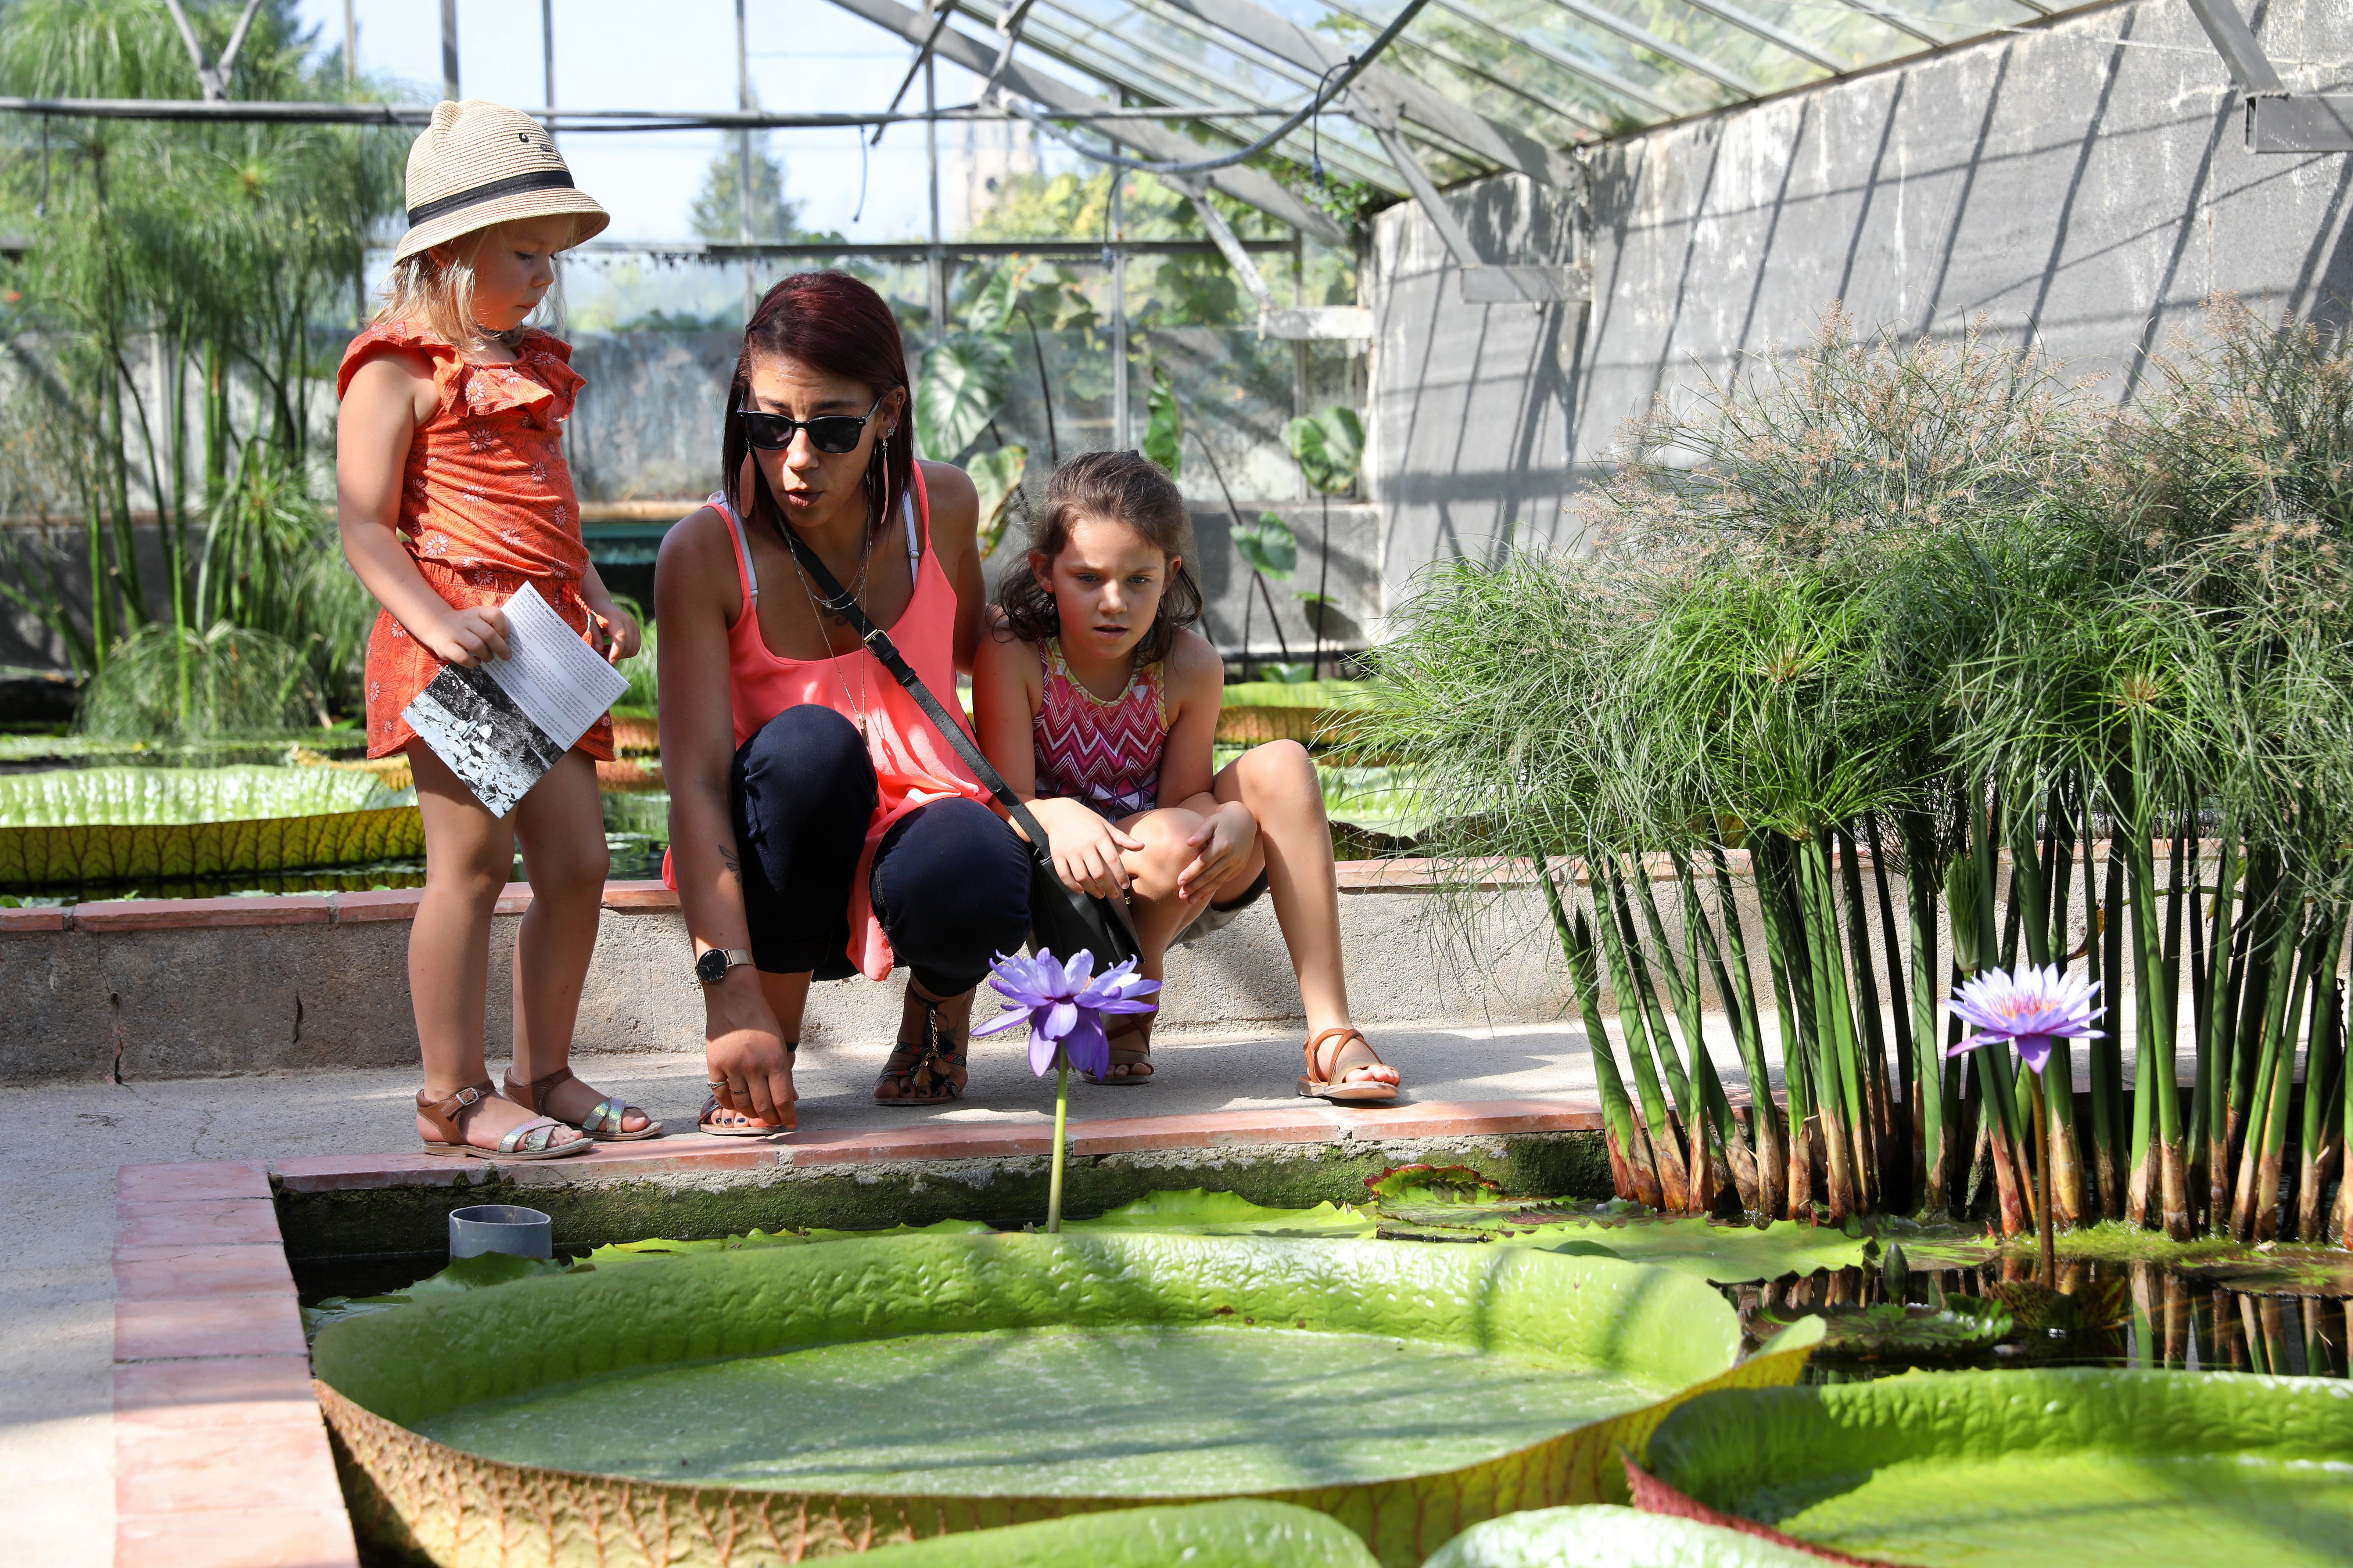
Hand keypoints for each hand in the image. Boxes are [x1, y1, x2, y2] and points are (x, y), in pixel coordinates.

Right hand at [425, 604, 510, 666]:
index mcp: (477, 612)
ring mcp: (455, 632)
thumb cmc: (465, 626)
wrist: (436, 624)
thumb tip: (507, 646)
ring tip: (489, 658)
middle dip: (501, 648)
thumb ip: (492, 627)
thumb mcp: (477, 620)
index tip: (507, 639)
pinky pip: (463, 657)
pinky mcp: (446, 646)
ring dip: (487, 655)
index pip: (496, 615)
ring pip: (477, 646)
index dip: (505, 629)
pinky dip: (473, 662)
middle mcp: (466, 620)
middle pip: (488, 634)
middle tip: (506, 656)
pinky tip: (476, 661)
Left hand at [594, 607, 640, 664]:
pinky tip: (613, 647)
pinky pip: (635, 647)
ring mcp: (635, 627)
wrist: (602, 605)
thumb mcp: (590, 624)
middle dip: (616, 655)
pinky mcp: (636, 631)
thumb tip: (598, 650)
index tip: (611, 662)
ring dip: (621, 655)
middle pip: (628, 646)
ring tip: (607, 650)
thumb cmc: (594, 614)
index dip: (617, 651)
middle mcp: (629, 622)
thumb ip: (594, 636)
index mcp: (616, 619)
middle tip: (602, 656)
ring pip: (633, 649)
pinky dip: (625, 652)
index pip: (621, 637)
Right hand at [703, 975, 795, 1124]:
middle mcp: (755, 1066)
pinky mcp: (715, 1064)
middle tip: (774, 1123)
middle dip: (771, 1119)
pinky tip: (736, 1106)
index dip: (788, 1116)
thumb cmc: (761, 1020)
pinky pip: (721, 1094)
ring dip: (750, 1114)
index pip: (783, 1099)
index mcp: (776, 1060)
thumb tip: (792, 1099)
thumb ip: (784, 1071)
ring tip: (756, 1116)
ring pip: (741, 1103)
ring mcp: (733, 1066)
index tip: (791, 1124)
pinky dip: (729, 1104)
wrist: (734, 998)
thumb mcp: (780, 1043)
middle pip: (763, 1106)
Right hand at [1033, 796, 1141, 899]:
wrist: (1059, 812)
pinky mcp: (1058, 855)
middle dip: (1109, 887)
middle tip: (1115, 895)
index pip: (1113, 860)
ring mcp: (1070, 851)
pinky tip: (1081, 891)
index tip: (1125, 886)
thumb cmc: (1086, 820)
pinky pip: (1064, 875)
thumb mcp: (1105, 826)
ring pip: (1082, 877)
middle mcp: (1085, 845)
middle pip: (1098, 873)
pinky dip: (1073, 886)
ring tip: (1101, 894)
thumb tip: (1142, 846)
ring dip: (1093, 890)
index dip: (1120, 875)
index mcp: (1099, 837)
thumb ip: (1123, 838)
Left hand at [1177, 802, 1256, 903]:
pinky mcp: (1239, 868)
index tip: (1178, 882)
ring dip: (1202, 891)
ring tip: (1189, 900)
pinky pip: (1224, 881)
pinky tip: (1202, 895)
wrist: (1245, 820)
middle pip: (1210, 875)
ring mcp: (1237, 864)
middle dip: (1194, 886)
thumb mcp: (1211, 821)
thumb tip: (1188, 843)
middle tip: (1181, 895)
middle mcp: (1232, 857)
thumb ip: (1200, 832)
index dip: (1191, 873)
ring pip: (1217, 881)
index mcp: (1223, 845)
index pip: (1203, 863)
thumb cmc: (1223, 820)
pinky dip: (1213, 889)